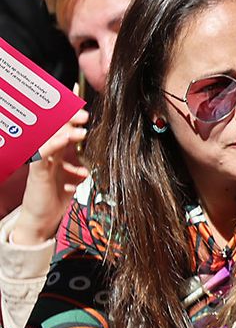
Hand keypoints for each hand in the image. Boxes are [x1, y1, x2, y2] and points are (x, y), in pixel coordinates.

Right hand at [12, 111, 89, 246]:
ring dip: (66, 131)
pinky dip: (54, 144)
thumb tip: (107, 154)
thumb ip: (88, 164)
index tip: (86, 106)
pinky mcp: (37, 172)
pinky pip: (42, 154)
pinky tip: (66, 139)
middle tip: (85, 115)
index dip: (74, 117)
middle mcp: (52, 155)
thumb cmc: (60, 198)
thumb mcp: (79, 177)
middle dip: (71, 120)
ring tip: (82, 130)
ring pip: (50, 138)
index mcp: (61, 154)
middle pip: (58, 129)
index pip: (67, 129)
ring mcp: (43, 162)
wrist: (43, 221)